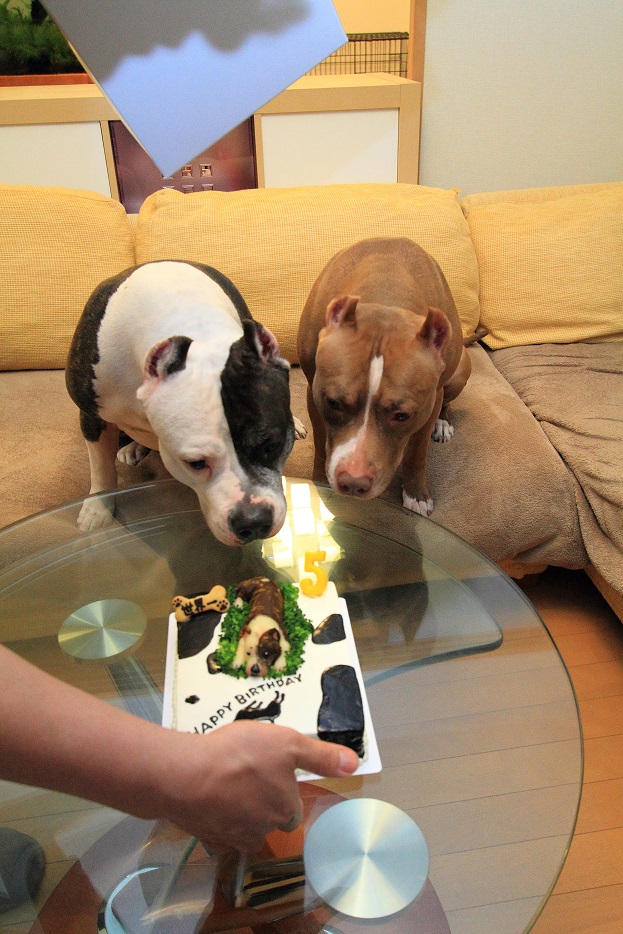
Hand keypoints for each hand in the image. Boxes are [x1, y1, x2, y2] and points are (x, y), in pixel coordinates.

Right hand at [158, 721, 358, 852]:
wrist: (185, 775)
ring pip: (243, 828)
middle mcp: (262, 831)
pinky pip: (216, 830)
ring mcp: (231, 839)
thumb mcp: (287, 743)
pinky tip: (206, 796)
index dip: (284, 791)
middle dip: (261, 803)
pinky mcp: (205, 837)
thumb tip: (355, 765)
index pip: (292, 809)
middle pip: (268, 821)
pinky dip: (214, 817)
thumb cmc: (240, 755)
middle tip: (246, 774)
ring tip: (224, 782)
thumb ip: (321, 757)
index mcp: (284, 810)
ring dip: (238, 810)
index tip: (270, 774)